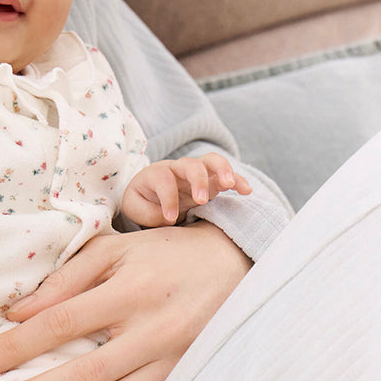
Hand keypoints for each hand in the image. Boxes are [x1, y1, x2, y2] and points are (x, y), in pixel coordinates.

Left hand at [0, 221, 250, 380]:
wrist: (239, 268)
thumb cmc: (164, 256)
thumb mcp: (115, 251)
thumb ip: (66, 279)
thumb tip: (17, 312)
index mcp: (129, 291)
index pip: (61, 322)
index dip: (18, 345)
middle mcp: (152, 332)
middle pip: (83, 371)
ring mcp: (173, 364)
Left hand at [122, 152, 251, 226]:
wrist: (150, 196)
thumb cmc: (142, 201)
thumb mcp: (134, 207)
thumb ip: (147, 212)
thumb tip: (169, 217)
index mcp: (155, 173)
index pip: (164, 179)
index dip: (168, 198)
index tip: (170, 219)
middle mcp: (177, 169)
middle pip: (190, 164)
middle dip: (198, 180)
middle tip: (201, 201)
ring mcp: (196, 174)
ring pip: (212, 161)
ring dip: (223, 170)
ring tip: (231, 185)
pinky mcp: (211, 182)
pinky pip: (227, 176)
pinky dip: (238, 181)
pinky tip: (247, 191)